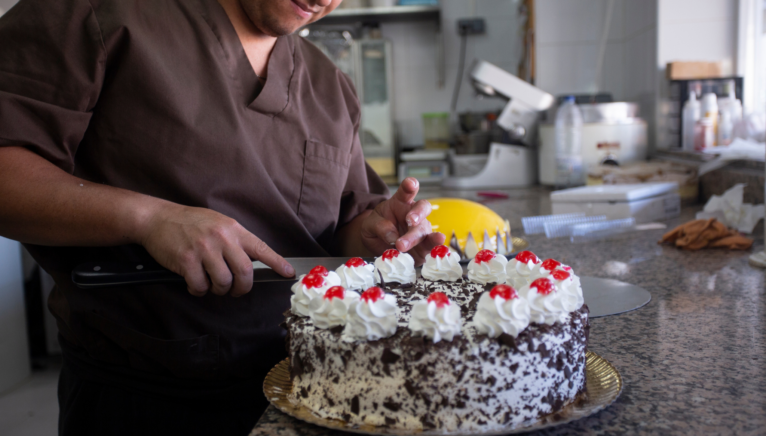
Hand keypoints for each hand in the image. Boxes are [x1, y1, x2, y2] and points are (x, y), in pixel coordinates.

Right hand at [139, 203, 294, 296]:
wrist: (158, 218)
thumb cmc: (190, 222)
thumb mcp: (219, 223)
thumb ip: (236, 240)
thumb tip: (253, 262)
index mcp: (233, 229)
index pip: (261, 249)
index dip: (278, 263)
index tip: (288, 273)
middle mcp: (222, 238)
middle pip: (245, 273)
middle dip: (242, 288)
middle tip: (235, 291)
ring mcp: (204, 249)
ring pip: (223, 283)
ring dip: (218, 290)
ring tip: (211, 284)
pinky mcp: (186, 261)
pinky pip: (200, 286)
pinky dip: (198, 290)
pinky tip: (194, 283)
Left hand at [360, 177, 445, 264]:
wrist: (378, 246)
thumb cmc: (376, 230)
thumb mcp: (370, 225)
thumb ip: (379, 227)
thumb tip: (393, 237)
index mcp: (400, 203)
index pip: (406, 191)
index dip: (410, 186)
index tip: (411, 184)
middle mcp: (413, 214)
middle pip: (422, 208)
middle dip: (418, 213)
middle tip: (410, 220)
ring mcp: (420, 230)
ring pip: (424, 230)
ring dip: (415, 236)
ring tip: (402, 245)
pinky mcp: (423, 245)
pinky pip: (430, 245)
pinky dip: (434, 244)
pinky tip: (439, 243)